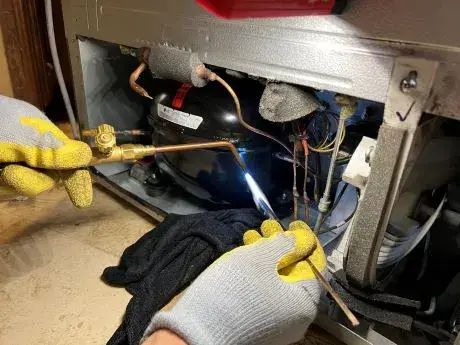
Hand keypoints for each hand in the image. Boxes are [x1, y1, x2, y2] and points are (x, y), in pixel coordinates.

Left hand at [0, 95, 92, 207]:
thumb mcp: (21, 135)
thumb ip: (51, 149)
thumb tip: (85, 156)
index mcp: (38, 131)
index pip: (67, 155)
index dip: (76, 176)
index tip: (81, 201)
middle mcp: (27, 150)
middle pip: (47, 176)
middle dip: (32, 180)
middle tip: (11, 174)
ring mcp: (10, 165)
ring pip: (26, 187)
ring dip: (15, 184)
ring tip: (1, 173)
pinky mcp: (0, 180)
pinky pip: (8, 190)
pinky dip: (3, 187)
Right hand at [142, 220, 326, 344]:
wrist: (197, 330)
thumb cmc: (235, 290)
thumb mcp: (261, 258)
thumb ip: (285, 244)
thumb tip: (301, 238)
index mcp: (305, 303)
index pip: (315, 265)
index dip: (305, 240)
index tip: (292, 224)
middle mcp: (296, 317)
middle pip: (294, 271)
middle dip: (280, 245)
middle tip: (266, 226)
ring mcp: (277, 323)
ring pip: (278, 280)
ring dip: (266, 255)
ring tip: (251, 235)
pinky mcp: (259, 323)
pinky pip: (266, 292)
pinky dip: (259, 272)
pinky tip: (245, 253)